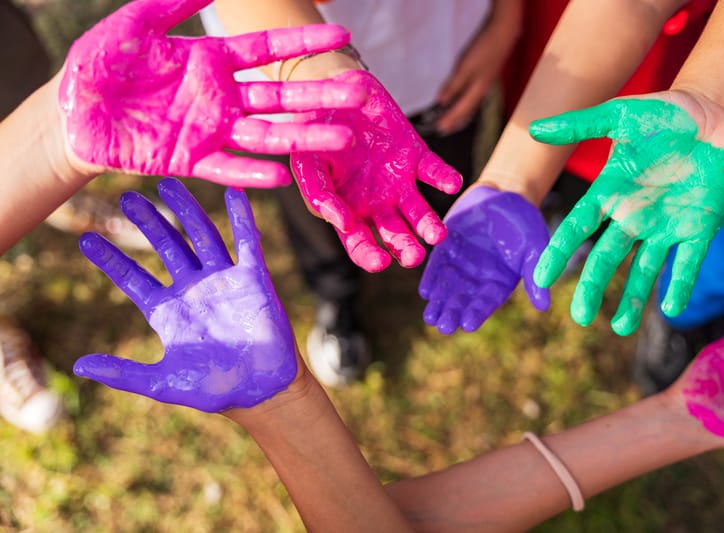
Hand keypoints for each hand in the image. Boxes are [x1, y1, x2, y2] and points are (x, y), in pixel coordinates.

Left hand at [59, 0, 366, 187]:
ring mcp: (210, 131)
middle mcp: (220, 97)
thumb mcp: (137, 24)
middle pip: (280, 97)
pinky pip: (228, 168)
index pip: (267, 51)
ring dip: (303, 138)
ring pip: (266, 136)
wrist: (72, 112)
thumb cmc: (100, 64)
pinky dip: (253, 174)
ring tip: (340, 139)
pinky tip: (282, 176)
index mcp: (212, 61)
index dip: (303, 44)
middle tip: (359, 94)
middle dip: (320, 96)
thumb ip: (175, 3)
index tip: (341, 35)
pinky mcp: (191, 161)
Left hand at [73, 178, 296, 412]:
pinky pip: (246, 243)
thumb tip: (77, 365)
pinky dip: (242, 218)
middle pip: (167, 247)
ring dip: (186, 210)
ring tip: (168, 184)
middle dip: (147, 222)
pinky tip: (234, 194)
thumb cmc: (215, 389)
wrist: (262, 391)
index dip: (111, 260)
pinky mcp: (254, 279)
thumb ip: (123, 373)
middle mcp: (194, 289)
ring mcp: (224, 281)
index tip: (85, 240)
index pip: (134, 279)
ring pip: (202, 236)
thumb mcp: (163, 383)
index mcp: (169, 311)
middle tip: (127, 198)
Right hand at [290, 70, 462, 271]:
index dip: (369, 256)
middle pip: (396, 236)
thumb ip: (319, 194)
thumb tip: (343, 224)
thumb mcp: (307, 163)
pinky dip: (445, 178)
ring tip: (437, 235)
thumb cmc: (314, 132)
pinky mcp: (416, 156)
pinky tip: (451, 184)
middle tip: (413, 257)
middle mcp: (377, 204)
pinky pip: (434, 171)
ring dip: (430, 225)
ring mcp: (398, 182)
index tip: (381, 262)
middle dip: (406, 249)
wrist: (334, 91)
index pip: (360, 244)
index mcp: (348, 210)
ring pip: (419, 213)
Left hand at [419, 186, 549, 333]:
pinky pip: (436, 267)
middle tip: (442, 326)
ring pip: (447, 288)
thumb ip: (536, 274)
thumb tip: (544, 307)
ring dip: (438, 302)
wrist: (505, 196)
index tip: (467, 325)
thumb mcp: (535, 247)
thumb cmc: (526, 223)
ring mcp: (460, 265)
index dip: (477, 313)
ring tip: (430, 318)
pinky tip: (425, 291)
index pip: (487, 302)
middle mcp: (477, 279)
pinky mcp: (446, 249)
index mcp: (500, 283)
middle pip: (463, 300)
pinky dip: (431, 278)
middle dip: (452, 312)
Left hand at [435, 11, 519, 133]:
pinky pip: (475, 97)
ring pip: (472, 105)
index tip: (439, 128)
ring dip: (462, 114)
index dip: (449, 120)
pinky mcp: (486, 77)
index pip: (460, 110)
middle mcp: (482, 91)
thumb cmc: (484, 49)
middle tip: (444, 130)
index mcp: (477, 91)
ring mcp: (486, 84)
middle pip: (467, 111)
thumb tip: (441, 102)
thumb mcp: (465, 67)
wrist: (504, 33)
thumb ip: (453, 86)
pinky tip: (465, 101)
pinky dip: (467, 104)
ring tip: (453, 122)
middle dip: (456, 121)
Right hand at [530, 91, 723, 334]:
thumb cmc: (664, 113)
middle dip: (593, 288)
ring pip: (644, 268)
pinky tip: (670, 309)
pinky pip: (687, 262)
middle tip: (580, 318)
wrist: (713, 114)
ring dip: (632, 298)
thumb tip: (535, 130)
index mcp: (611, 192)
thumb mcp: (621, 115)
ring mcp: (666, 224)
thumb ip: (581, 125)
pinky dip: (679, 285)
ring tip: (621, 329)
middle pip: (607, 257)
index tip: (540, 278)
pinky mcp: (699, 228)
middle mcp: (633, 214)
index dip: (559, 252)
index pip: (579, 226)